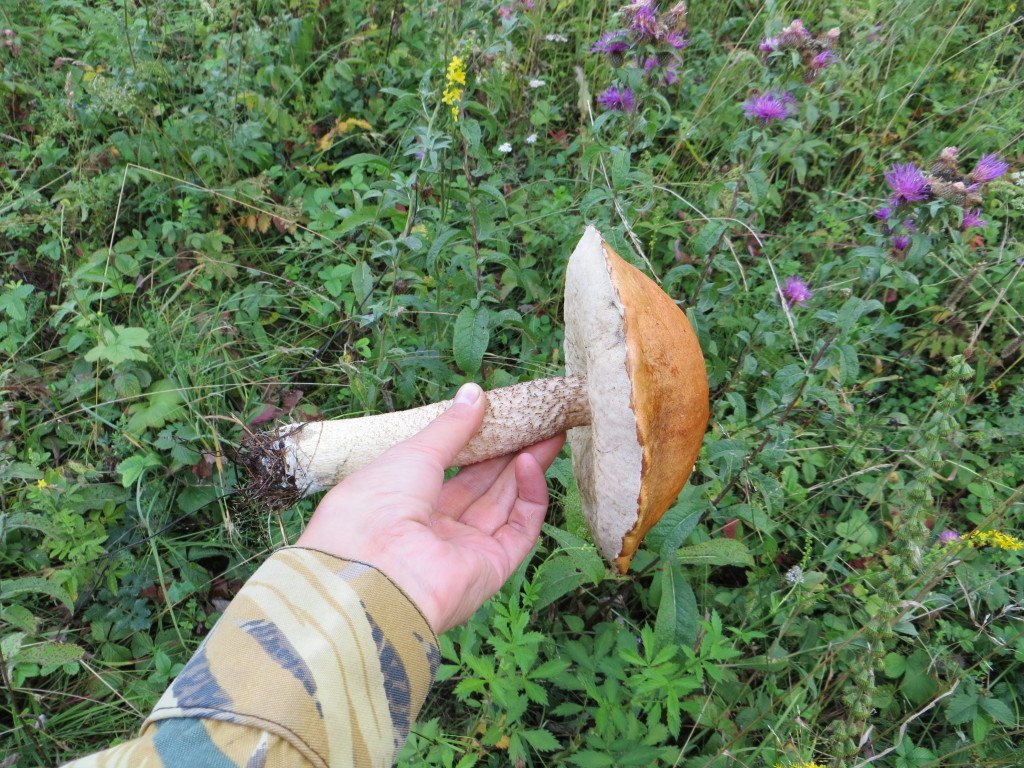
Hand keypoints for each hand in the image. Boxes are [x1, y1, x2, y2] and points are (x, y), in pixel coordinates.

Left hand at [296, 382, 563, 633]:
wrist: (375, 573)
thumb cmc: (376, 507)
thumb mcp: (412, 453)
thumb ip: (451, 427)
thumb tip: (474, 393)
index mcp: (402, 502)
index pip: (446, 470)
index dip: (475, 443)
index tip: (500, 416)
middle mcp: (432, 529)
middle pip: (480, 486)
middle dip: (508, 452)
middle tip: (535, 421)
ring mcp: (462, 550)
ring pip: (503, 504)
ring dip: (525, 467)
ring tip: (549, 432)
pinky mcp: (491, 568)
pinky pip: (519, 529)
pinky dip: (529, 496)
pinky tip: (531, 463)